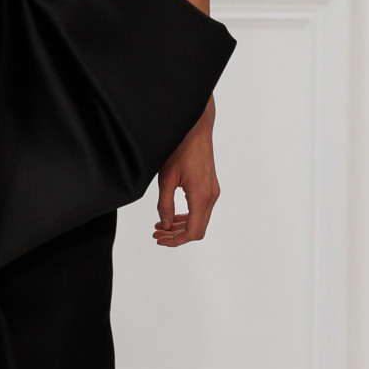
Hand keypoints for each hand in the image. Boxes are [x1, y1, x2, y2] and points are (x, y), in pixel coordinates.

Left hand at [153, 99, 219, 247]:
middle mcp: (211, 196)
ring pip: (199, 220)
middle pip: (197, 229)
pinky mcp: (210, 186)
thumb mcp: (166, 178)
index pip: (193, 231)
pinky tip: (171, 216)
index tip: (160, 239)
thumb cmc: (180, 148)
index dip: (176, 240)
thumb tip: (164, 225)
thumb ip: (165, 204)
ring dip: (181, 226)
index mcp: (201, 195)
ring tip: (160, 226)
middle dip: (177, 236)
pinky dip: (187, 216)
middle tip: (156, 235)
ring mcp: (212, 191)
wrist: (195, 129)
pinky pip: (200, 209)